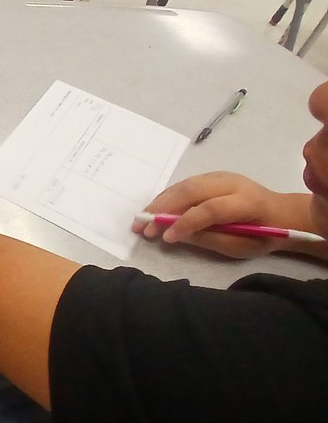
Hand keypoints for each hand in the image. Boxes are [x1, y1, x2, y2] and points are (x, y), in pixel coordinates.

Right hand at [134, 171, 285, 258]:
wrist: (280, 214)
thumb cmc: (261, 236)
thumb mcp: (238, 246)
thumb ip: (207, 238)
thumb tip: (175, 233)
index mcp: (247, 203)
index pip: (210, 209)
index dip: (185, 222)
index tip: (165, 238)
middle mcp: (232, 184)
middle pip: (192, 191)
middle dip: (163, 209)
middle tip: (142, 227)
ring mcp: (221, 176)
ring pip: (184, 185)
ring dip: (160, 202)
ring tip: (142, 219)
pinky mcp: (212, 176)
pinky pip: (185, 184)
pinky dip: (167, 197)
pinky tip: (155, 210)